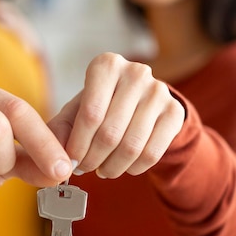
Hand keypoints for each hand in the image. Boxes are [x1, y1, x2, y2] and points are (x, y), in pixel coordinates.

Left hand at [49, 53, 184, 178]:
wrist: (139, 102)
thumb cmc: (100, 106)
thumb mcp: (75, 111)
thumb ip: (60, 130)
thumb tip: (60, 159)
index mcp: (106, 65)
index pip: (90, 114)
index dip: (78, 145)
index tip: (71, 161)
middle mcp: (135, 73)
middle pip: (110, 132)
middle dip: (93, 159)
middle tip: (85, 169)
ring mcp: (159, 91)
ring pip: (132, 146)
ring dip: (113, 167)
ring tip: (102, 170)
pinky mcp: (175, 112)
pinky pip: (153, 153)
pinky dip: (134, 168)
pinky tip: (124, 167)